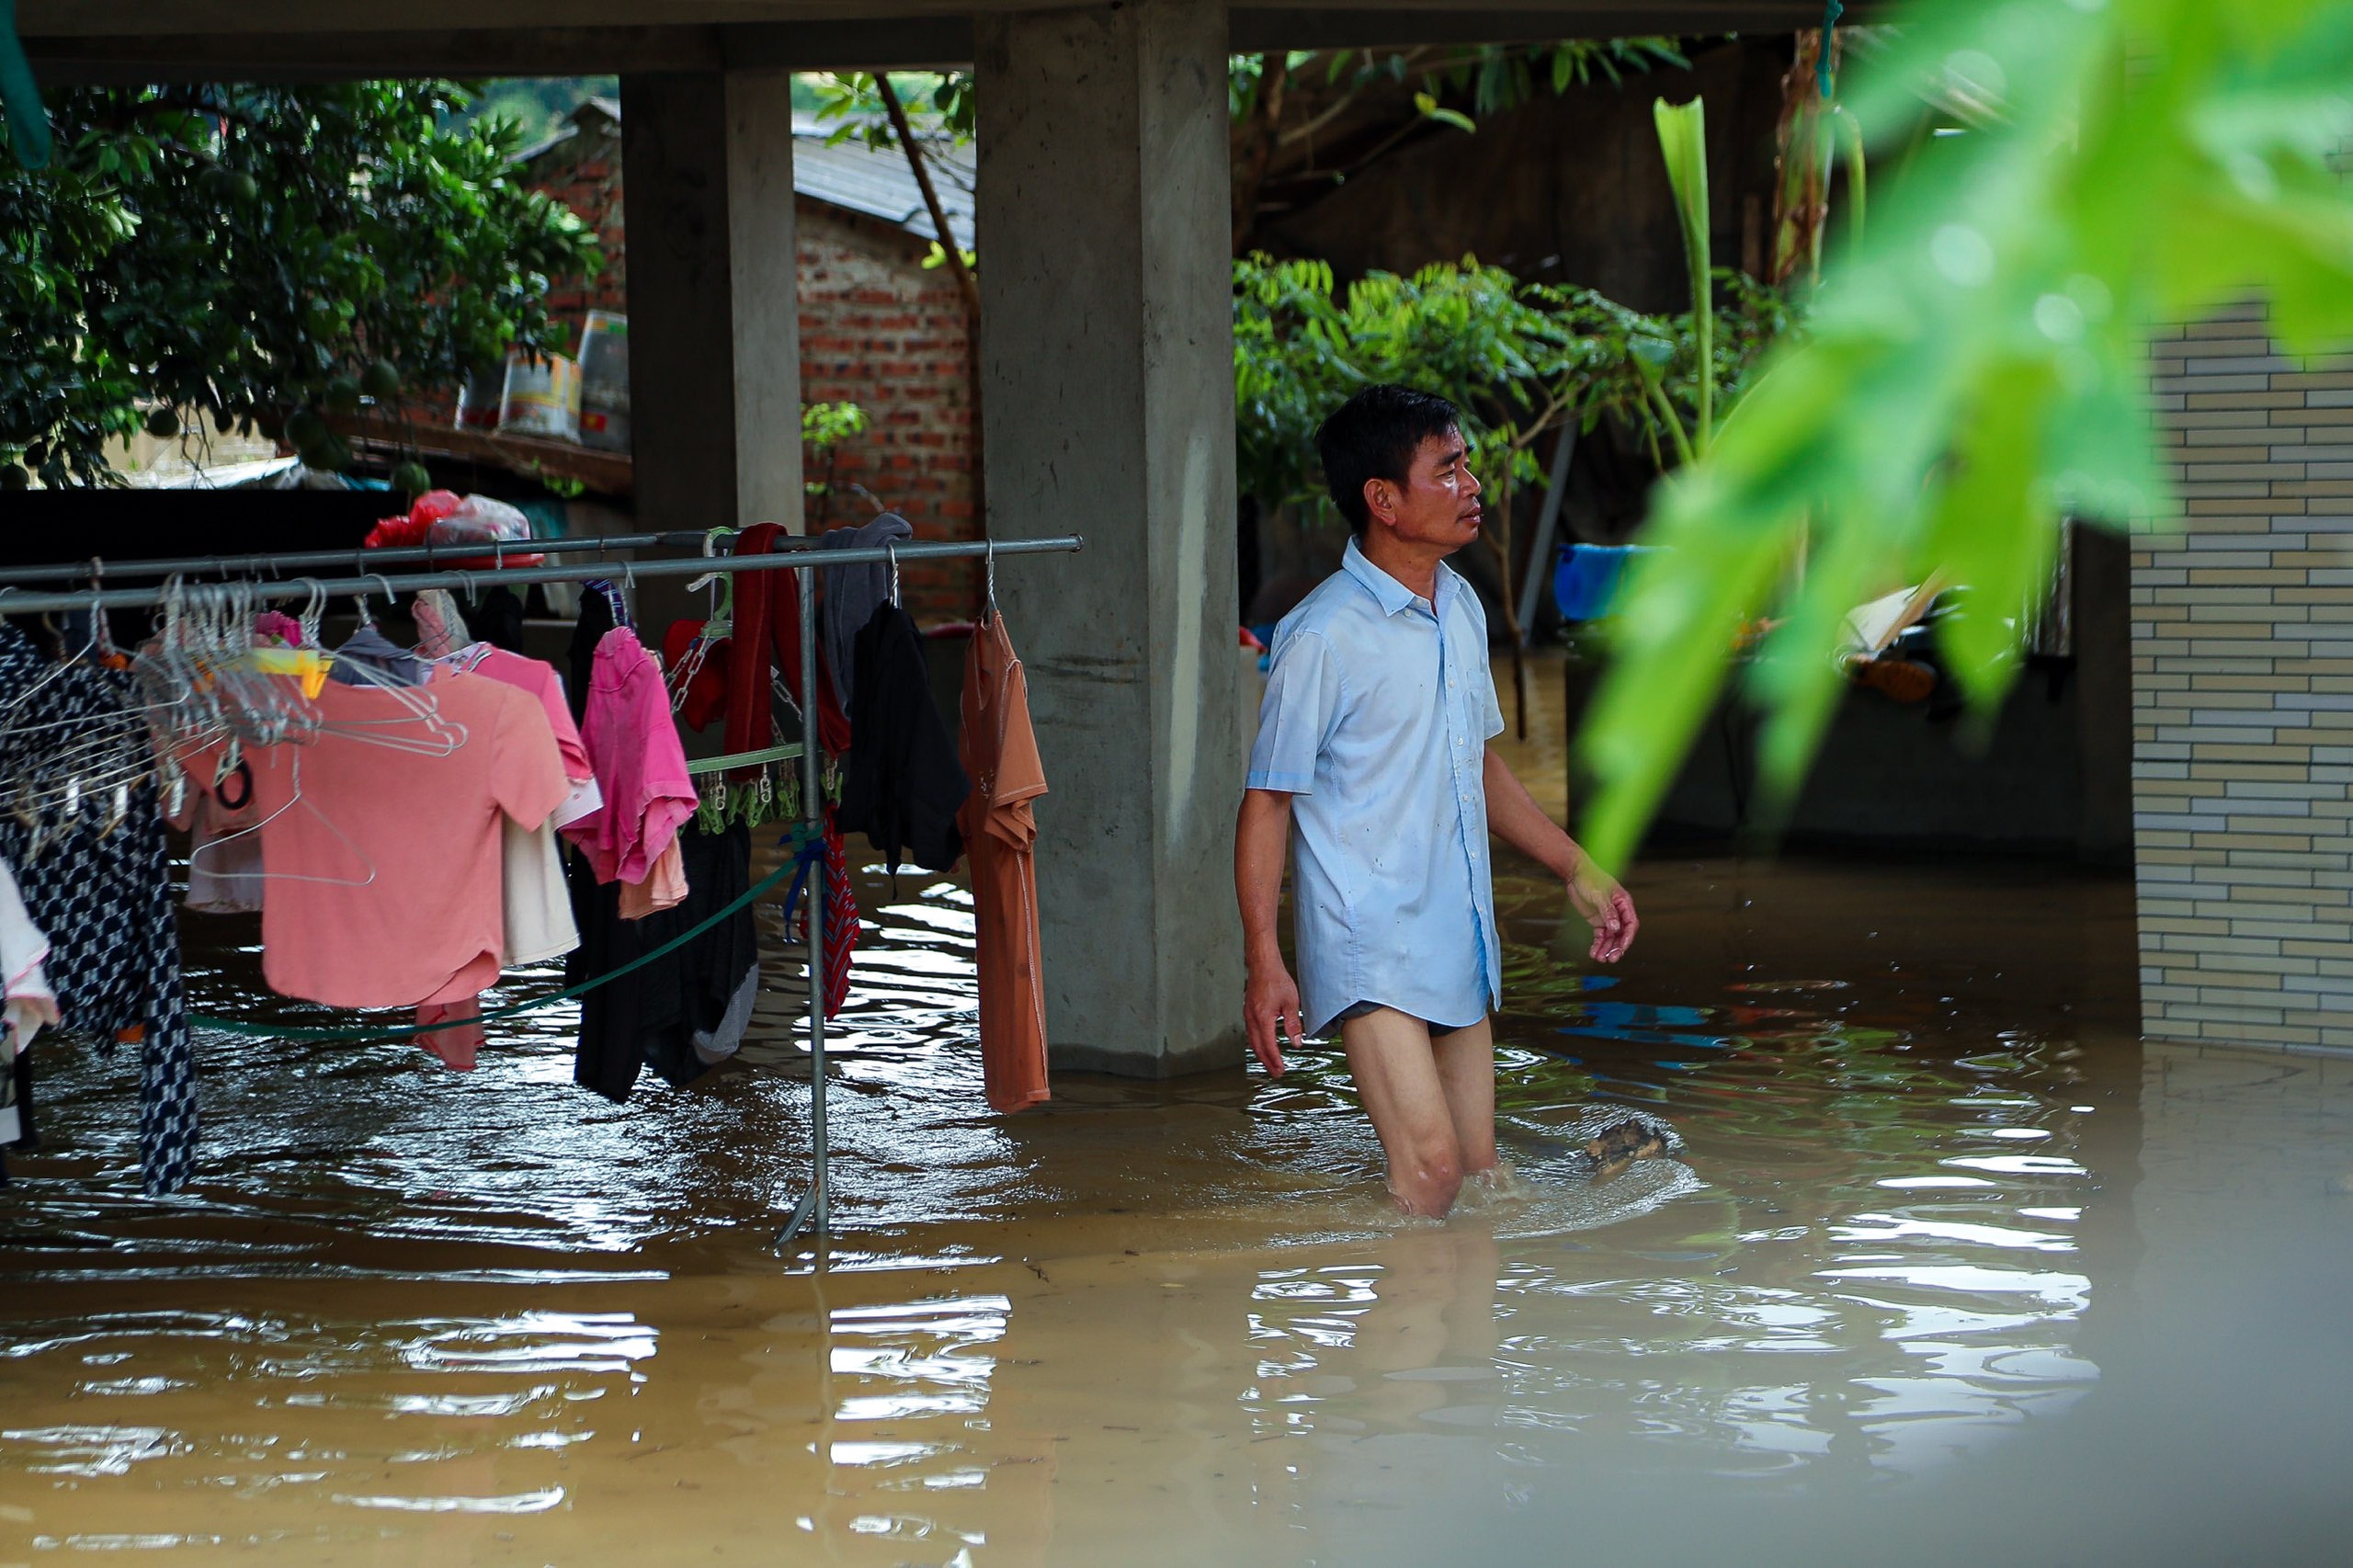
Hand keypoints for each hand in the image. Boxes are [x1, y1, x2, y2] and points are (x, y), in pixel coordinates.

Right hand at [1243, 959, 1302, 1077]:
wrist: (1262, 964)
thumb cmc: (1277, 980)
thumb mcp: (1291, 1003)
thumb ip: (1293, 1024)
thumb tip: (1297, 1043)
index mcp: (1263, 1019)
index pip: (1269, 1046)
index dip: (1275, 1060)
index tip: (1281, 1070)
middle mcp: (1252, 1019)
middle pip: (1257, 1048)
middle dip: (1267, 1062)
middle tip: (1275, 1073)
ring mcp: (1248, 1015)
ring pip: (1252, 1041)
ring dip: (1261, 1054)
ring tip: (1269, 1063)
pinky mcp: (1248, 1011)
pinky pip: (1250, 1033)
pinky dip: (1256, 1043)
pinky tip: (1262, 1045)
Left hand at [1566, 860, 1637, 963]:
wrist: (1575, 874)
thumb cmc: (1590, 879)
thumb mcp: (1599, 895)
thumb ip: (1608, 912)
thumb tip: (1616, 929)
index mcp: (1624, 903)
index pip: (1631, 924)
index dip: (1628, 937)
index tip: (1622, 948)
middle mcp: (1618, 912)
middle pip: (1622, 934)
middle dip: (1617, 947)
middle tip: (1611, 959)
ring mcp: (1608, 917)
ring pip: (1611, 937)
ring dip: (1606, 948)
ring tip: (1599, 958)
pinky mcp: (1598, 921)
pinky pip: (1601, 936)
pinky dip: (1598, 945)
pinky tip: (1593, 952)